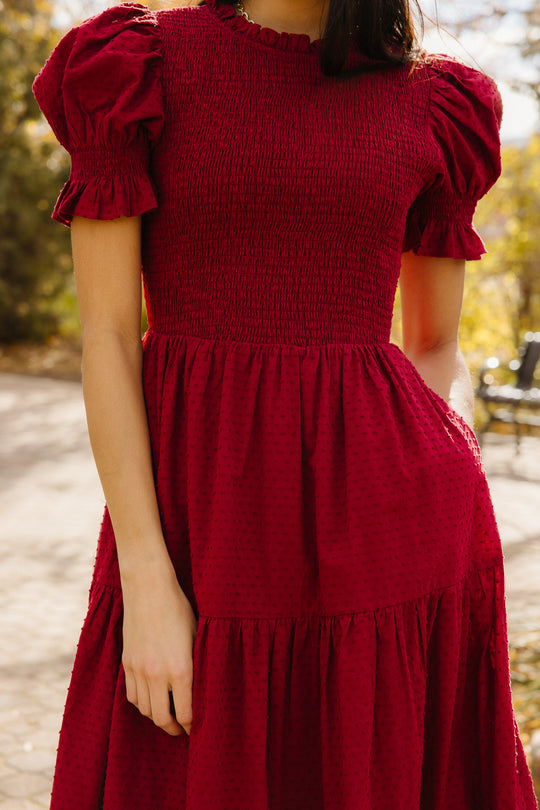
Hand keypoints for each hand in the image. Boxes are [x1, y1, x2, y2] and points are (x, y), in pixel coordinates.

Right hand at [120, 559, 197, 736]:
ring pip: (145, 709)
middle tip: (182, 729)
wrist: (148, 589)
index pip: (186, 713)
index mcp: (181, 669)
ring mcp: (138, 670)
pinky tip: (151, 698)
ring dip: (157, 716)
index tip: (197, 729)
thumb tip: (201, 689)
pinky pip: (131, 695)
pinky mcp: (127, 663)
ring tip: (167, 715)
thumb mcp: (196, 637)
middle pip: (162, 718)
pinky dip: (142, 703)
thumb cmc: (178, 609)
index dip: (192, 726)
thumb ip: (197, 666)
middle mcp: (157, 674)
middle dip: (174, 728)